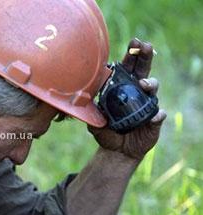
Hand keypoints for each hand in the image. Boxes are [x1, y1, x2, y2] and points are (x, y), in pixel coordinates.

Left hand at [88, 38, 166, 159]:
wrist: (115, 150)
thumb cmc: (105, 131)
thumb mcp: (93, 119)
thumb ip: (90, 109)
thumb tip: (79, 98)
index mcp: (123, 88)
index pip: (128, 68)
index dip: (131, 54)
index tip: (134, 42)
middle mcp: (137, 93)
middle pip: (143, 70)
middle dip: (145, 57)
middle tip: (145, 46)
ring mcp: (147, 106)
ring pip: (153, 88)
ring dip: (150, 83)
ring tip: (145, 84)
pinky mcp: (153, 122)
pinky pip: (158, 116)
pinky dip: (157, 115)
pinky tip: (155, 116)